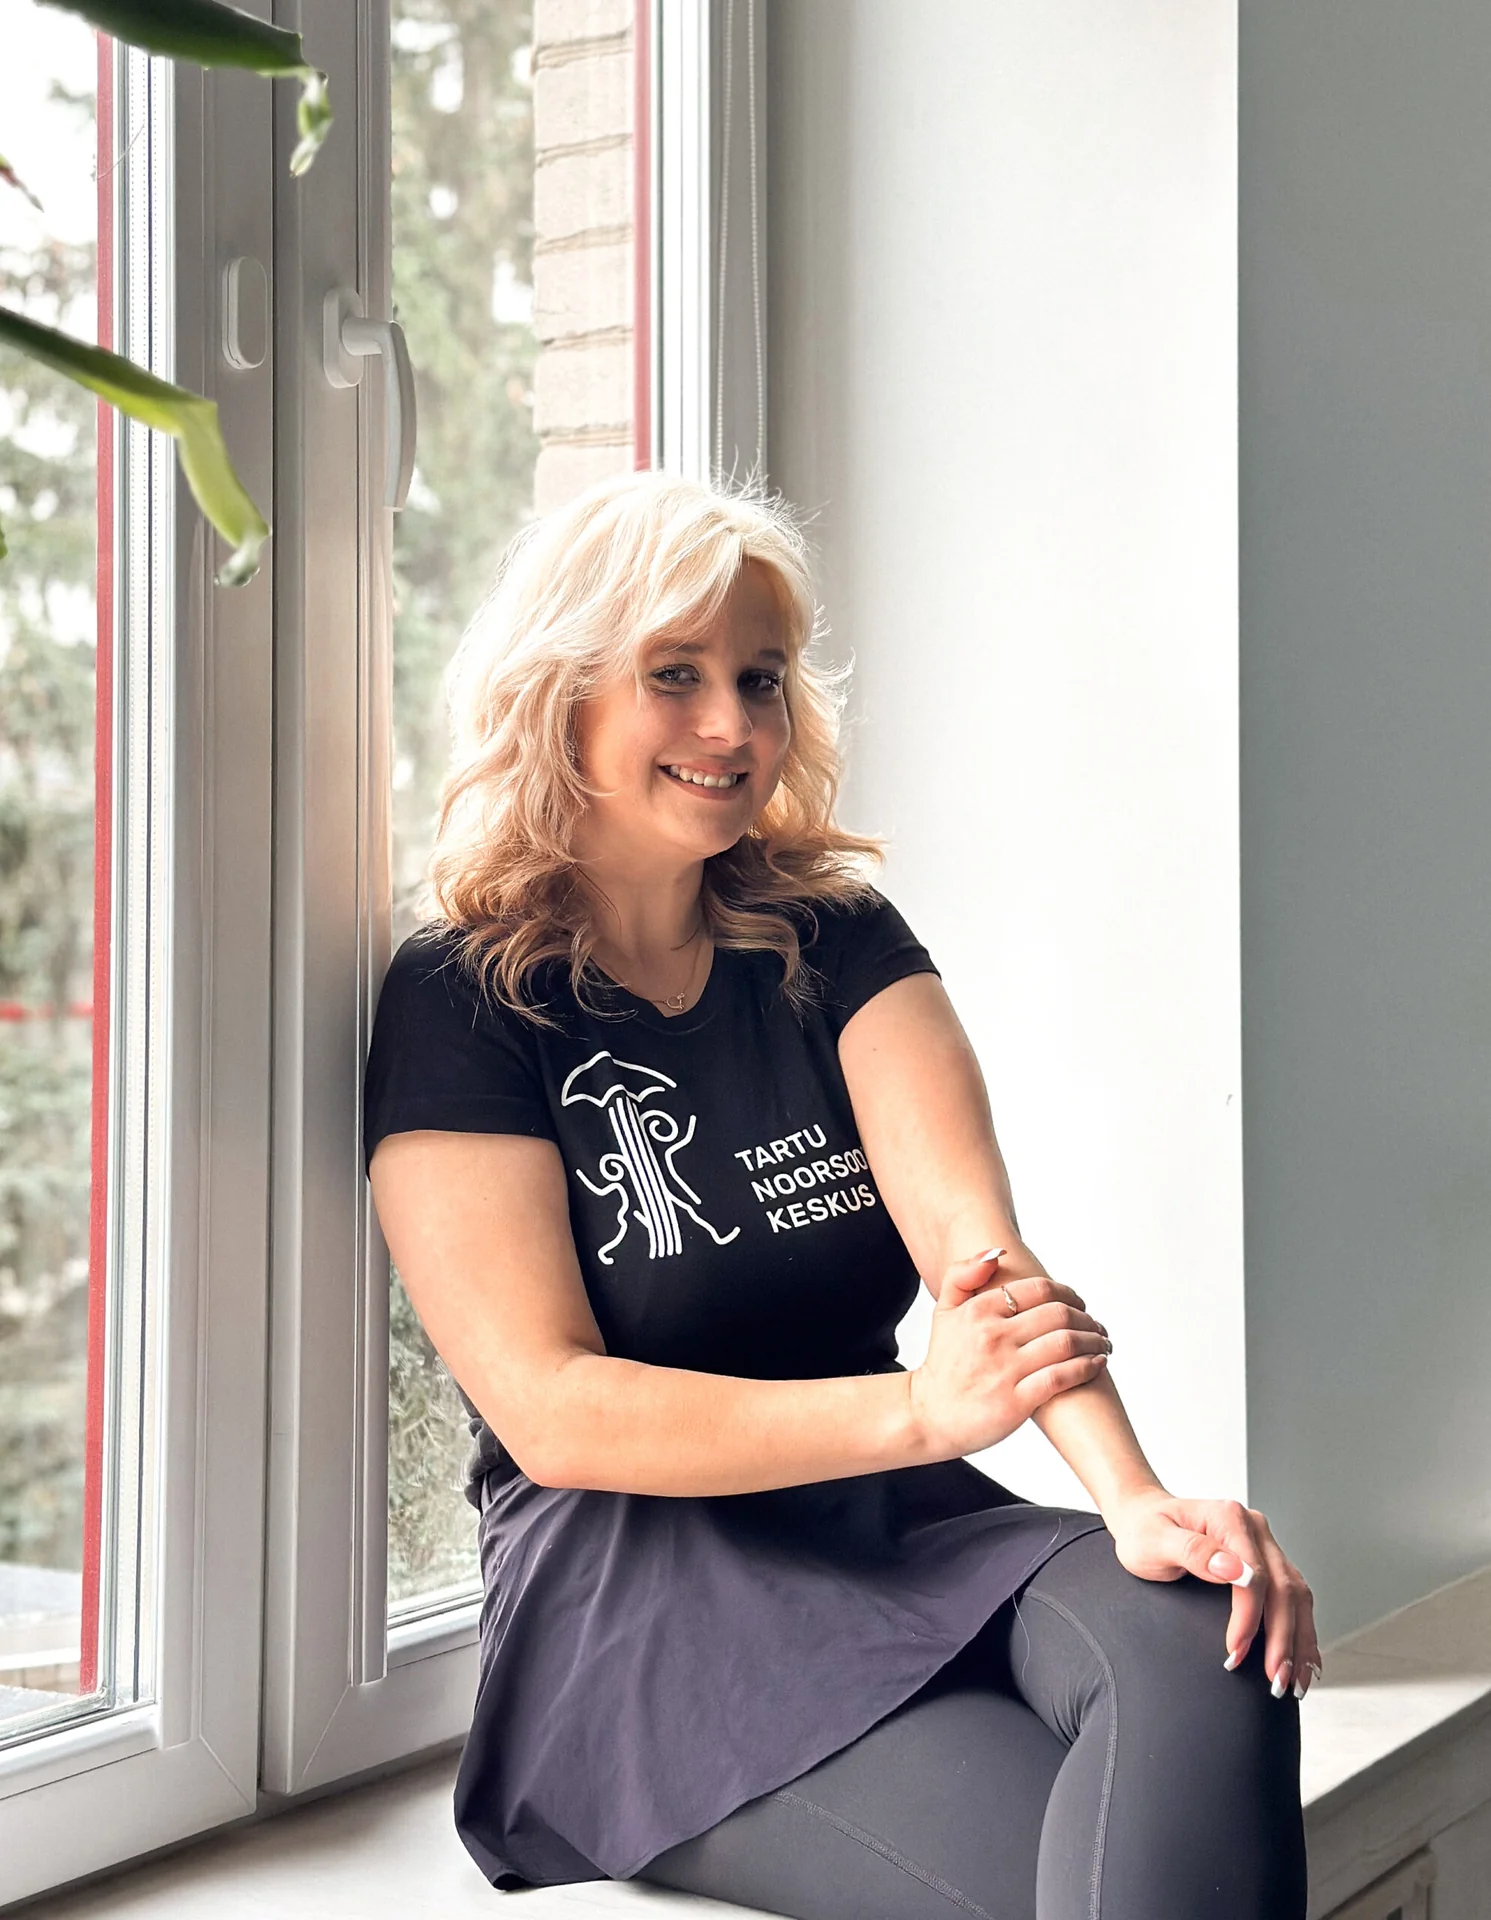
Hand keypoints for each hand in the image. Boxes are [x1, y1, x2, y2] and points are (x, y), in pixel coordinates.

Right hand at [909, 1249, 1112, 1460]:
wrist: (928, 1415)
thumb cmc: (943, 1363)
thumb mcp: (944, 1311)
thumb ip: (963, 1274)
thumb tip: (998, 1252)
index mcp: (978, 1310)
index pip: (1039, 1289)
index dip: (1068, 1293)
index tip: (1080, 1304)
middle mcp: (993, 1336)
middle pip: (1058, 1315)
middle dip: (1087, 1318)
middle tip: (1098, 1326)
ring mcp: (1005, 1369)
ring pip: (1065, 1343)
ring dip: (1093, 1341)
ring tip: (1102, 1343)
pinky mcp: (1016, 1402)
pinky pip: (1061, 1377)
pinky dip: (1086, 1367)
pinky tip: (1096, 1364)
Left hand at [1104, 1486, 1323, 1697]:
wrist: (1143, 1518)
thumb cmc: (1145, 1531)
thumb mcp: (1155, 1540)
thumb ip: (1193, 1551)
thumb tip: (1233, 1569)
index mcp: (1229, 1518)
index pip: (1254, 1574)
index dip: (1249, 1618)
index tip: (1236, 1651)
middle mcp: (1254, 1529)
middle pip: (1284, 1588)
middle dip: (1282, 1639)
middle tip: (1275, 1680)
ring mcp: (1264, 1546)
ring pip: (1297, 1596)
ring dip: (1299, 1641)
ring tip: (1293, 1680)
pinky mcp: (1266, 1563)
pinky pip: (1293, 1598)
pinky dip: (1300, 1630)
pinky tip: (1303, 1659)